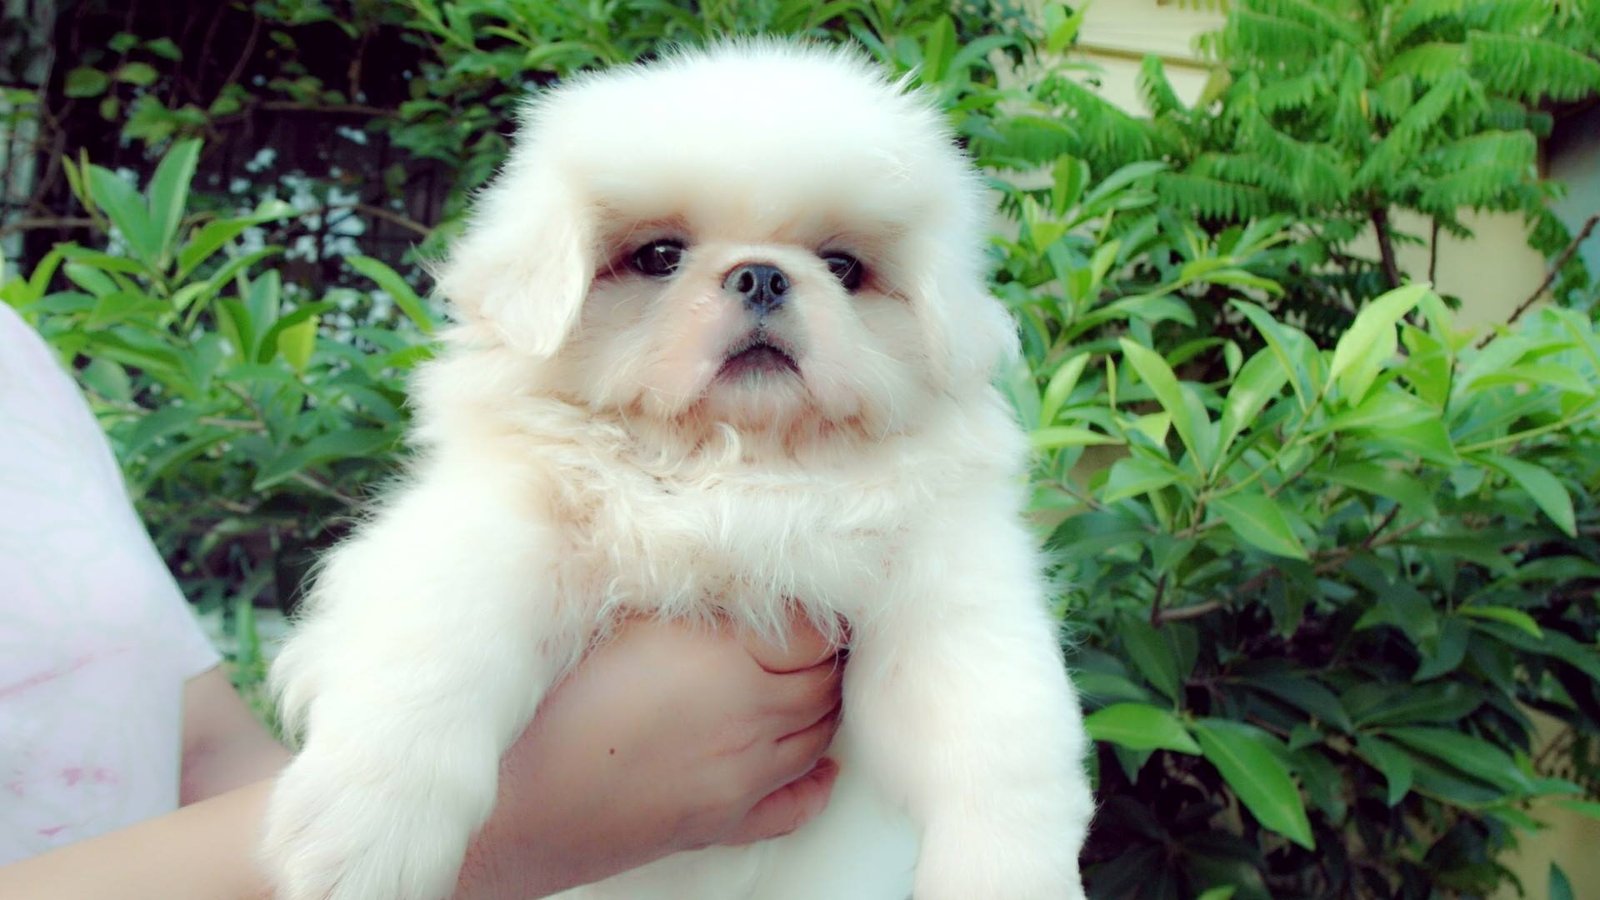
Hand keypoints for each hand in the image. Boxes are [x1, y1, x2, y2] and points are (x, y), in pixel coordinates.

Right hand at [458, 613, 845, 896]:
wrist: (516, 805)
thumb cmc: (552, 703)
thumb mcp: (625, 619)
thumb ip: (691, 597)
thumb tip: (737, 580)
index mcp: (732, 661)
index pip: (814, 634)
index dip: (816, 612)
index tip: (808, 597)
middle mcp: (751, 719)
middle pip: (822, 684)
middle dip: (825, 657)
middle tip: (810, 636)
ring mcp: (741, 776)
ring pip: (816, 738)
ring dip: (822, 708)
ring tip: (813, 681)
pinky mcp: (721, 822)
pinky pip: (794, 806)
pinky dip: (816, 784)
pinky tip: (824, 769)